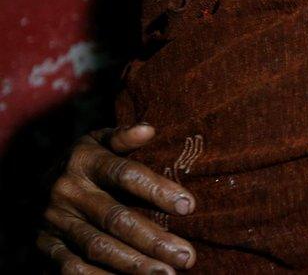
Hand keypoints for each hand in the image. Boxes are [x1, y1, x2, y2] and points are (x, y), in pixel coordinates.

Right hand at [37, 124, 196, 273]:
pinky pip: (73, 269)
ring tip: (168, 274)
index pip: (125, 175)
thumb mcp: (100, 141)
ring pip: (98, 247)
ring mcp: (56, 222)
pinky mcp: (47, 247)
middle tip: (187, 256)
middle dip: (153, 239)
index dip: (157, 190)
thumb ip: (124, 137)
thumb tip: (149, 129)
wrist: (37, 184)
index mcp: (85, 161)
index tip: (189, 206)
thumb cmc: (87, 161)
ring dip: (134, 265)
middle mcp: (68, 192)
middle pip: (115, 218)